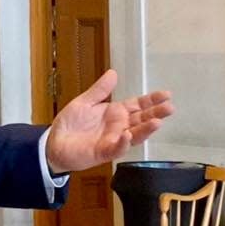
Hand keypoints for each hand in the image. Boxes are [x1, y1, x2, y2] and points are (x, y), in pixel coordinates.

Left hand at [45, 69, 173, 173]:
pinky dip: (122, 143)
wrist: (54, 143)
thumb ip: (99, 90)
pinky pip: (116, 148)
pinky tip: (127, 135)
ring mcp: (113, 140)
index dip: (151, 100)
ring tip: (157, 122)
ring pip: (134, 135)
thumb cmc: (71, 124)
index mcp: (115, 113)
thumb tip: (113, 73)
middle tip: (170, 107)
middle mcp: (119, 127)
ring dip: (145, 130)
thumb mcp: (84, 102)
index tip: (166, 94)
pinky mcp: (103, 152)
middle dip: (156, 114)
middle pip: (141, 120)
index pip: (138, 105)